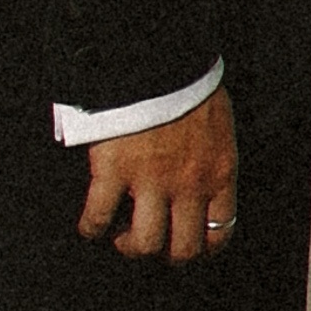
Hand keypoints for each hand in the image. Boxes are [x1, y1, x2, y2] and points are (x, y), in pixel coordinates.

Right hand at [77, 88, 243, 263]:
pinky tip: (90, 225)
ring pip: (144, 243)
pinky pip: (99, 216)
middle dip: (165, 254)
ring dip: (130, 246)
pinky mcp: (114, 171)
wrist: (159, 56)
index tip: (189, 245)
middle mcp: (189, 185)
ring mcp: (151, 181)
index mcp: (219, 172)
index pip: (220, 232)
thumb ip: (212, 155)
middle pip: (182, 248)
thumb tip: (201, 172)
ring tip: (120, 236)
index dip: (202, 247)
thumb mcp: (218, 123)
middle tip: (152, 243)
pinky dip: (91, 226)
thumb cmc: (189, 81)